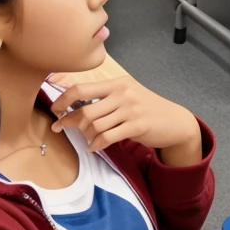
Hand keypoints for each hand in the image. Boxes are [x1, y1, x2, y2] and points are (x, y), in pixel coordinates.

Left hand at [48, 74, 201, 163]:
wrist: (174, 121)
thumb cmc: (146, 108)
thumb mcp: (126, 95)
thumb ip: (104, 96)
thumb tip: (73, 102)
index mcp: (117, 83)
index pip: (82, 87)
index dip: (63, 98)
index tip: (55, 108)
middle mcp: (123, 93)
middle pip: (85, 109)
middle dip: (69, 120)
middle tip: (61, 128)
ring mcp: (130, 109)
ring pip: (95, 124)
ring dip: (86, 135)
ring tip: (86, 138)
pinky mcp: (137, 125)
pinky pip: (108, 137)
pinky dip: (97, 144)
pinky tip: (94, 147)